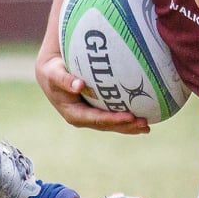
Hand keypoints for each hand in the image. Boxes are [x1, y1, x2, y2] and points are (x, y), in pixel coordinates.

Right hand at [35, 54, 149, 134]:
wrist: (51, 73)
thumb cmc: (53, 71)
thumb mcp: (54, 73)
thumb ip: (64, 79)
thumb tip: (79, 85)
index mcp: (74, 114)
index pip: (96, 119)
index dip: (113, 119)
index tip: (129, 116)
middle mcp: (83, 118)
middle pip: (107, 125)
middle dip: (126, 126)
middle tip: (144, 123)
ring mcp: (90, 116)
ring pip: (112, 124)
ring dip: (130, 127)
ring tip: (147, 126)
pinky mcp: (96, 111)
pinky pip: (114, 116)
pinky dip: (128, 119)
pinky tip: (144, 118)